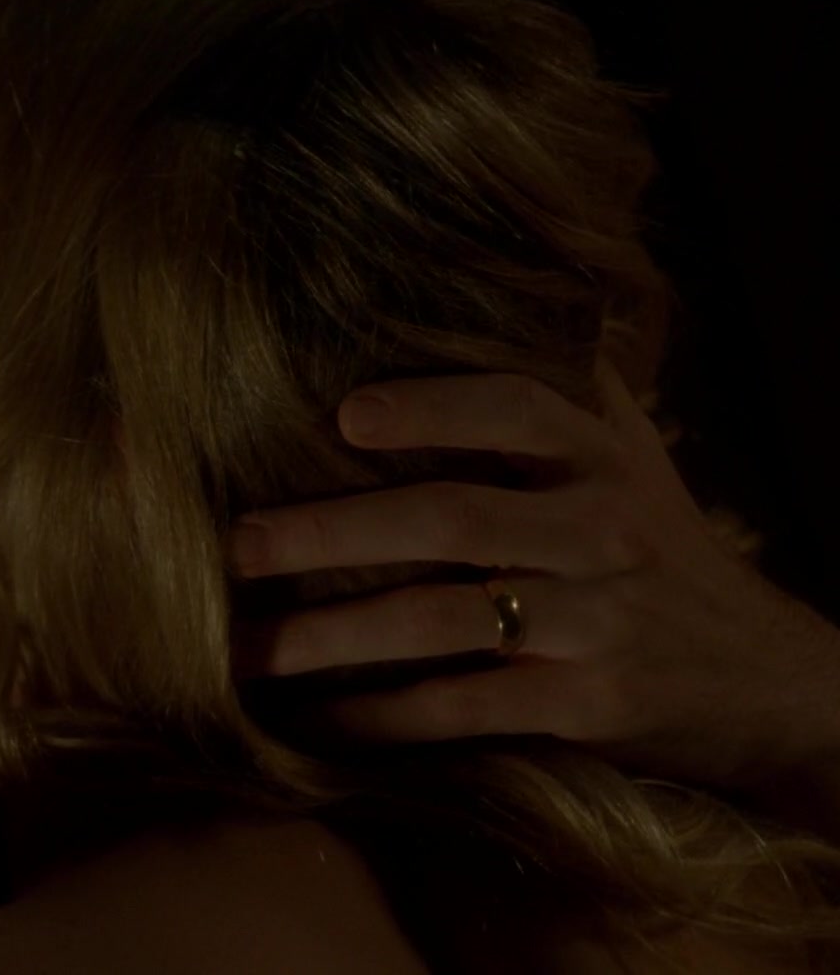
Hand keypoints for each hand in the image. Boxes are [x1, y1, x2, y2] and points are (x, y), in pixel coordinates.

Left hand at [230, 363, 839, 797]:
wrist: (770, 681)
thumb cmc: (658, 555)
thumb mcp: (628, 460)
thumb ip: (554, 391)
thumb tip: (460, 285)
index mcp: (601, 455)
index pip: (513, 407)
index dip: (430, 407)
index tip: (343, 415)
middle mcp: (601, 528)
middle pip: (451, 519)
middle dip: (332, 532)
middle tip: (236, 546)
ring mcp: (599, 620)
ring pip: (442, 621)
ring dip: (332, 637)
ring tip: (244, 650)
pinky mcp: (592, 706)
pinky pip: (466, 708)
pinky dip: (383, 717)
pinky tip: (316, 721)